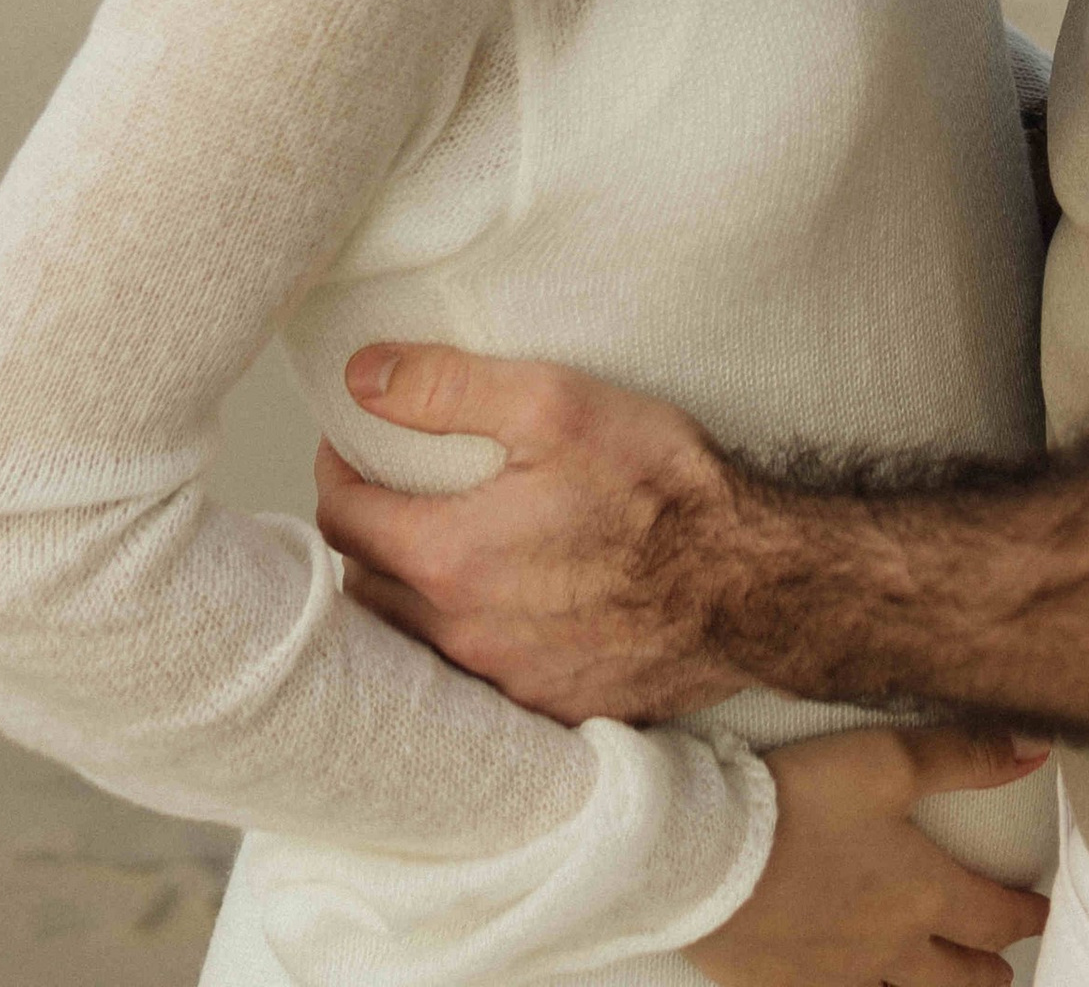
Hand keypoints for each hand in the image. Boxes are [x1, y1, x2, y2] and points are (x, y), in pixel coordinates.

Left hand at [316, 345, 749, 720]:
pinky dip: (461, 641)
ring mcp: (506, 685)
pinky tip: (493, 605)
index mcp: (451, 560)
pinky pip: (471, 681)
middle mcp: (464, 637)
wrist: (750, 586)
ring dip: (404, 595)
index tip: (352, 443)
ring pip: (412, 643)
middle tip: (389, 490)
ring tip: (432, 545)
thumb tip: (359, 377)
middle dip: (364, 536)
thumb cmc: (660, 487)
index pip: (343, 520)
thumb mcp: (554, 403)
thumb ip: (444, 387)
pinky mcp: (549, 711)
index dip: (338, 471)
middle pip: (365, 589)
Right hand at [690, 728, 1050, 986]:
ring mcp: (842, 976)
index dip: (1025, 913)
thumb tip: (1036, 748)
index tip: (1041, 910)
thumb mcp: (886, 761)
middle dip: (987, 969)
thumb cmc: (800, 802)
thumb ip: (963, 756)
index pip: (996, 915)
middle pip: (958, 974)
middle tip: (1003, 966)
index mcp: (923, 894)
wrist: (707, 855)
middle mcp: (892, 948)